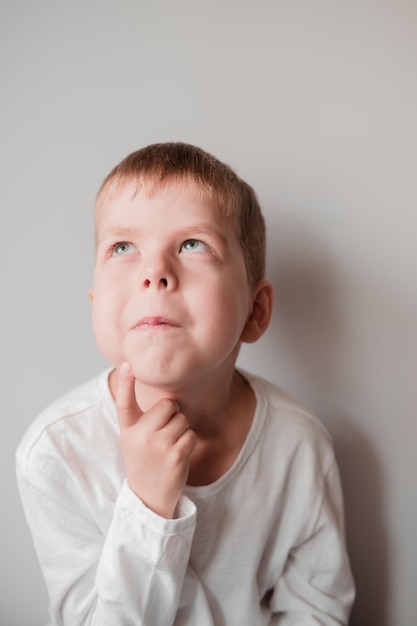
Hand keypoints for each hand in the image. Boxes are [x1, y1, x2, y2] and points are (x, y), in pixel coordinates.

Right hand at [115, 362, 196, 518]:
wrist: (149, 497)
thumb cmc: (144, 459)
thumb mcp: (134, 437)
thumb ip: (144, 417)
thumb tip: (168, 397)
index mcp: (128, 428)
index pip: (124, 402)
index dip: (126, 382)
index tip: (128, 364)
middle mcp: (140, 435)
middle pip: (169, 405)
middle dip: (172, 415)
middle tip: (162, 435)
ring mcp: (158, 446)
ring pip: (183, 419)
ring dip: (181, 430)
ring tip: (168, 447)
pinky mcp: (176, 456)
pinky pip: (191, 434)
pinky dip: (188, 443)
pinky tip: (177, 456)